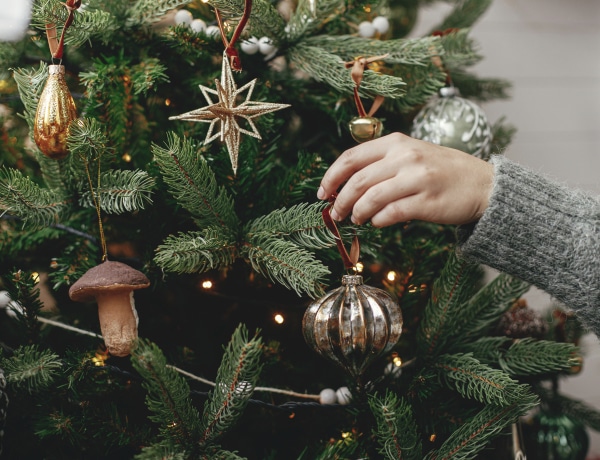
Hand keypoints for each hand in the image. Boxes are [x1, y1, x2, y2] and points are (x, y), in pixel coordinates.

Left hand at [317, 133, 493, 226]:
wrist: (484, 185)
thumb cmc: (443, 171)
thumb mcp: (412, 155)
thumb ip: (382, 164)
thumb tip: (345, 185)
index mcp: (396, 142)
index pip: (351, 157)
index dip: (331, 176)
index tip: (322, 192)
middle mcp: (405, 157)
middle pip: (357, 180)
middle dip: (340, 200)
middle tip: (335, 213)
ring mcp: (417, 179)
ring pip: (371, 198)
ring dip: (357, 213)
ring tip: (356, 219)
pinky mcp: (426, 202)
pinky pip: (390, 214)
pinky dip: (378, 220)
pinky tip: (377, 222)